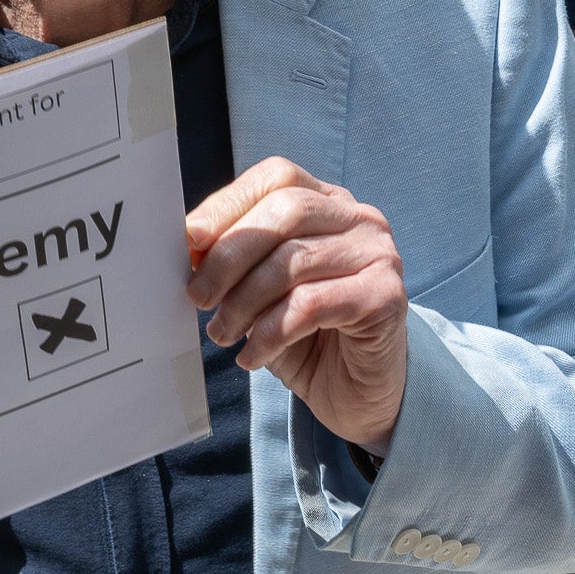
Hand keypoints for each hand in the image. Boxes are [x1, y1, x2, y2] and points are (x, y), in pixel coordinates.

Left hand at [186, 159, 408, 451]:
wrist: (358, 395)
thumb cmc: (304, 337)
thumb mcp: (260, 291)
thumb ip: (234, 261)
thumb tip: (188, 244)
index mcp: (328, 202)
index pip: (278, 178)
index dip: (229, 204)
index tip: (190, 239)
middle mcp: (360, 219)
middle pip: (286, 211)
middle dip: (230, 255)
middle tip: (199, 297)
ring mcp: (379, 254)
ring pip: (295, 260)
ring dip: (244, 302)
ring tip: (223, 334)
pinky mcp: (386, 297)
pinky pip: (312, 304)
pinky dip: (270, 332)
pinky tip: (253, 356)